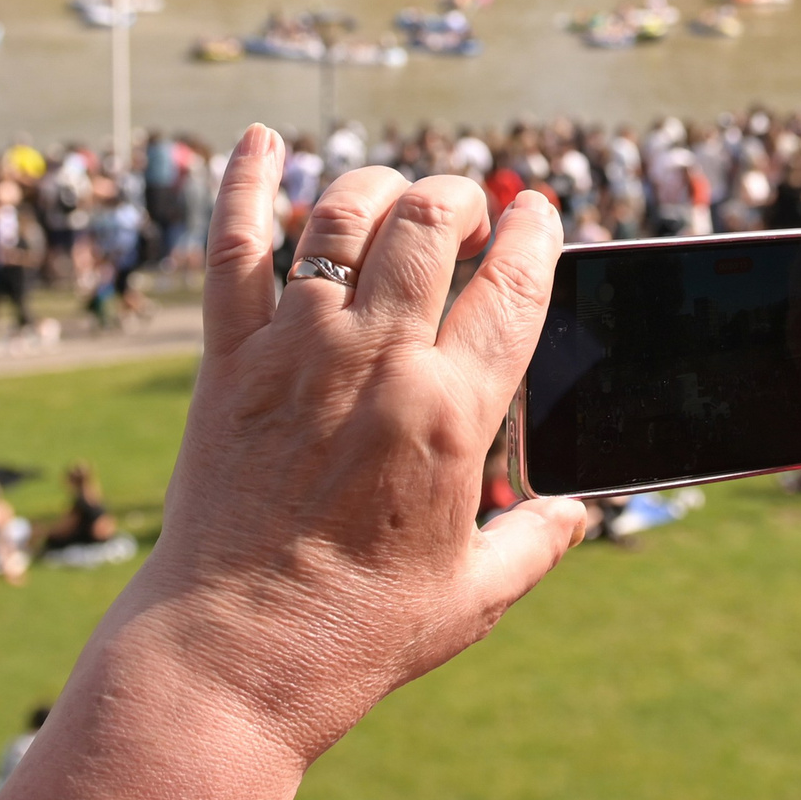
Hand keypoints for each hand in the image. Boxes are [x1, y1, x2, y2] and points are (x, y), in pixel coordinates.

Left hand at [117, 126, 584, 762]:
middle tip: (470, 208)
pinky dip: (244, 185)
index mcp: (452, 416)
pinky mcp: (224, 363)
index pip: (514, 286)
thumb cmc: (360, 632)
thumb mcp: (474, 593)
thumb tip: (576, 509)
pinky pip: (232, 248)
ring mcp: (293, 354)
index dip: (538, 235)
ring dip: (380, 187)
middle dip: (462, 197)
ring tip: (399, 196)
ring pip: (341, 217)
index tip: (543, 217)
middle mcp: (375, 365)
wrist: (230, 656)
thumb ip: (537, 540)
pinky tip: (261, 143)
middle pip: (429, 225)